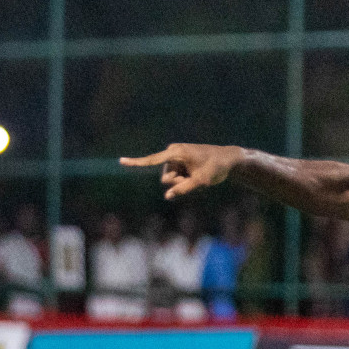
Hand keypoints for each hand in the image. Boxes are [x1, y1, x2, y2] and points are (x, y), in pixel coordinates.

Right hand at [119, 143, 243, 199]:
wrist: (228, 159)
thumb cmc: (215, 167)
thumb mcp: (200, 181)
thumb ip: (183, 189)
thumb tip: (167, 196)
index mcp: (176, 153)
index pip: (152, 160)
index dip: (136, 162)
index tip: (120, 161)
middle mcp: (173, 152)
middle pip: (166, 177)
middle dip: (178, 183)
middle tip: (195, 178)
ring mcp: (176, 157)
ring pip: (171, 178)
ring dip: (183, 182)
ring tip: (198, 176)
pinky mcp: (179, 161)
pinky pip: (176, 176)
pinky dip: (185, 179)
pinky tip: (197, 174)